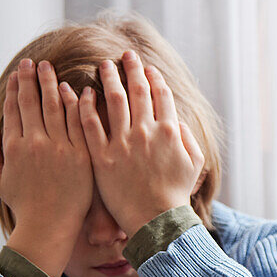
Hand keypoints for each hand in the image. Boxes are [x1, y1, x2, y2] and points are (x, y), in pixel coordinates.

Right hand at [0, 59, 92, 276]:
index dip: (16, 88)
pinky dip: (79, 104)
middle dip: (33, 79)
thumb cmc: (23, 204)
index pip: (15, 108)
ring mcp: (62, 149)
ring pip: (58, 108)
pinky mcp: (83, 156)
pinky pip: (82, 124)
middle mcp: (37, 143)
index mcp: (15, 146)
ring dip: (55, 85)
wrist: (50, 226)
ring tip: (53, 70)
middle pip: (35, 102)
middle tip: (35, 62)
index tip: (18, 73)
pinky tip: (79, 90)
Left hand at [79, 50, 204, 234]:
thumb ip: (188, 138)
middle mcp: (146, 132)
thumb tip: (177, 120)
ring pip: (113, 101)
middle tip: (124, 55)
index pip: (161, 95)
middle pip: (137, 91)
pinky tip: (82, 92)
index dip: (154, 78)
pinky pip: (90, 124)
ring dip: (108, 79)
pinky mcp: (102, 156)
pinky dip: (85, 105)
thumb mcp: (194, 164)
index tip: (147, 68)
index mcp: (169, 132)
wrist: (156, 220)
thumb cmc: (176, 195)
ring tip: (103, 65)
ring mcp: (123, 143)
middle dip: (131, 69)